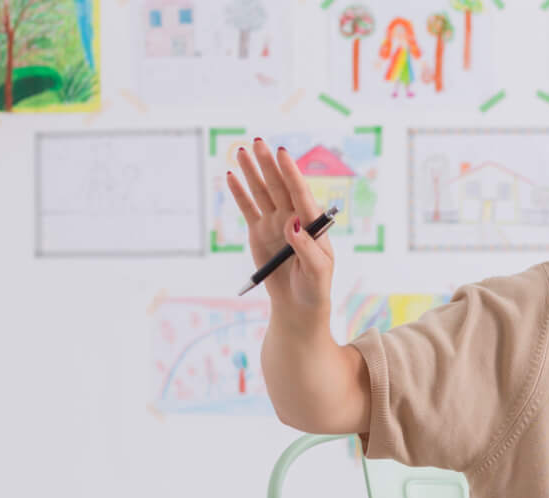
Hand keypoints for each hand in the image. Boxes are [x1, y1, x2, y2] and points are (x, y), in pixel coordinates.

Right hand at [225, 140, 334, 322]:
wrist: (298, 305)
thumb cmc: (314, 288)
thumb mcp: (317, 271)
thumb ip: (306, 247)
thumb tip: (294, 223)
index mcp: (312, 224)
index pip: (301, 193)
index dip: (291, 172)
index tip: (282, 153)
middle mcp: (293, 218)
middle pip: (279, 186)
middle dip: (268, 165)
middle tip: (257, 142)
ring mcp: (275, 223)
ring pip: (262, 193)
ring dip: (252, 172)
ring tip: (242, 151)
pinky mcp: (259, 232)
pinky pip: (248, 209)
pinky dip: (239, 193)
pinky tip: (231, 176)